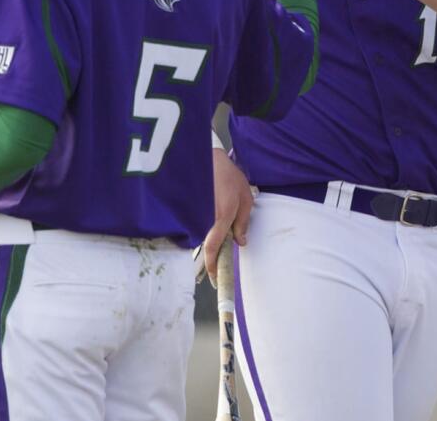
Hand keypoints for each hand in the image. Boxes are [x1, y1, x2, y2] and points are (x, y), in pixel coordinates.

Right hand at [202, 146, 252, 288]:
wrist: (206, 157)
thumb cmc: (229, 176)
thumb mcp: (245, 197)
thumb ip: (243, 221)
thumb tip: (240, 242)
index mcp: (221, 216)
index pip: (214, 247)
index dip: (212, 265)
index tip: (213, 279)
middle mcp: (206, 218)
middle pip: (208, 244)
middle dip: (214, 251)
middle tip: (220, 249)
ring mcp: (196, 215)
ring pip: (203, 235)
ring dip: (210, 236)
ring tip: (216, 223)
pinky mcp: (191, 211)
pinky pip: (198, 225)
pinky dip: (204, 226)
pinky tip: (210, 215)